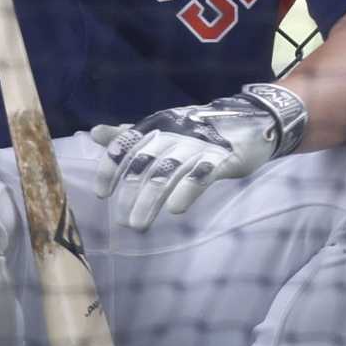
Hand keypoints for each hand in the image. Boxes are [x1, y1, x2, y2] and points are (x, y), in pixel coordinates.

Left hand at [92, 94, 288, 230]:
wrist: (251, 120)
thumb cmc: (198, 128)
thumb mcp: (162, 127)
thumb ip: (129, 133)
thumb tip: (94, 132)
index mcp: (158, 124)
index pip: (127, 143)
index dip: (112, 167)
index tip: (101, 194)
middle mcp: (175, 131)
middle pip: (145, 162)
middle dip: (131, 192)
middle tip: (122, 221)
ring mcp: (199, 143)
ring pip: (169, 170)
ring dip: (151, 198)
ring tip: (139, 225)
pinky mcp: (223, 156)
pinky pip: (202, 173)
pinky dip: (187, 189)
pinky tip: (176, 210)